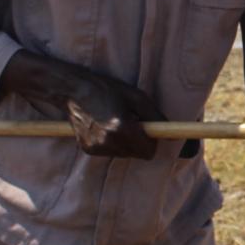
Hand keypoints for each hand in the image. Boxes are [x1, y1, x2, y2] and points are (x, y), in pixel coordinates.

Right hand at [0, 50, 160, 158]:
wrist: (73, 90)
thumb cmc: (106, 89)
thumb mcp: (136, 97)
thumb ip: (156, 117)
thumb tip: (172, 134)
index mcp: (121, 128)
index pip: (148, 152)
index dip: (151, 142)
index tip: (147, 130)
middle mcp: (108, 141)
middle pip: (137, 154)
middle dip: (139, 142)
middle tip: (131, 122)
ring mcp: (96, 147)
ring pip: (123, 154)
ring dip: (125, 142)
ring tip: (115, 122)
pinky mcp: (88, 149)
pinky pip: (109, 152)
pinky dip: (111, 143)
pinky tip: (103, 127)